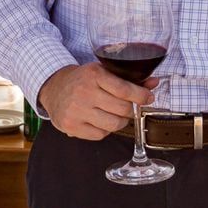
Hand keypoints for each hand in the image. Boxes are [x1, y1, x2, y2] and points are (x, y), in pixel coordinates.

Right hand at [38, 63, 154, 139]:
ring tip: (115, 114)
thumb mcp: (103, 72)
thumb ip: (128, 79)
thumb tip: (153, 83)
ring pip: (114, 125)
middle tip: (129, 107)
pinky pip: (100, 135)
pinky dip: (105, 130)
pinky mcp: (71, 126)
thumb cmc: (83, 80)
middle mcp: (84, 92)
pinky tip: (100, 120)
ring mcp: (76, 111)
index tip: (148, 98)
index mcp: (94, 75)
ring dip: (120, 121)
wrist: (54, 87)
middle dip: (131, 109)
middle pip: (122, 109)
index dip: (141, 96)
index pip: (124, 90)